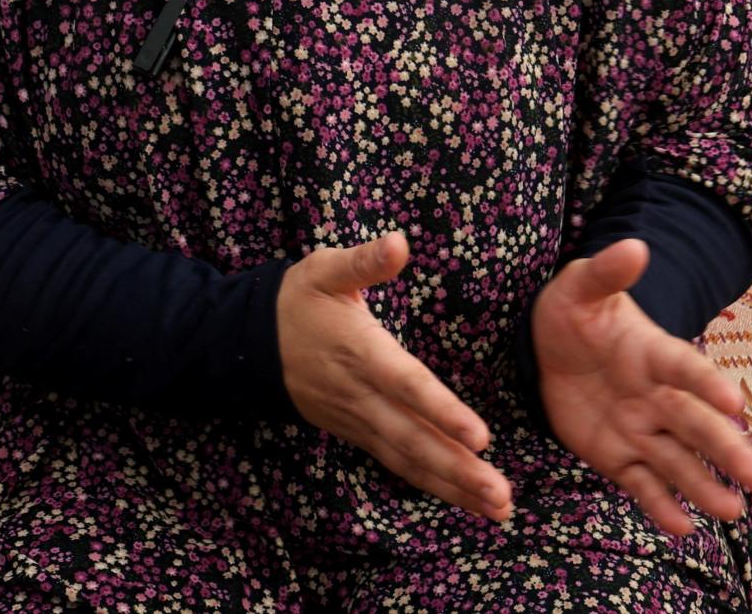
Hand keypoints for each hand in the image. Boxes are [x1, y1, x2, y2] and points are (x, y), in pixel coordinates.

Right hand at [277, 231, 512, 520]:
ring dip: (452, 486)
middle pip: (413, 439)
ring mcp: (357, 419)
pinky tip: (461, 497)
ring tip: (496, 509)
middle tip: (501, 496)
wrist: (250, 343)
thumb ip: (365, 261)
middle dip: (459, 469)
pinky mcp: (356, 431)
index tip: (480, 437)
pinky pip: (396, 462)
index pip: (407, 386)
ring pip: (407, 459)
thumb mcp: (327, 269)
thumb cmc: (298, 299)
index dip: (443, 411)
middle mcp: (361, 395)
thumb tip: (400, 242)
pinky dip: (430, 483)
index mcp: (362, 352)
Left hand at [532, 239, 751, 534]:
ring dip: (703, 485)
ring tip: (731, 512)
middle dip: (725, 450)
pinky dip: (659, 504)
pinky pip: (641, 483)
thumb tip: (634, 246)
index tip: (734, 403)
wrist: (547, 346)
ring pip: (677, 460)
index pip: (685, 367)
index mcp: (653, 352)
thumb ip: (607, 272)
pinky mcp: (617, 456)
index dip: (707, 384)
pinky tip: (681, 526)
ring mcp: (640, 429)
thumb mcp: (581, 286)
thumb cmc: (574, 310)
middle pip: (694, 424)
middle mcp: (657, 395)